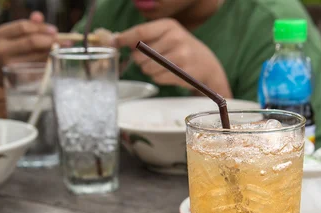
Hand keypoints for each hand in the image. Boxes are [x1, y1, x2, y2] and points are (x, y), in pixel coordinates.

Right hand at [0, 12, 65, 85]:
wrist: (0, 73)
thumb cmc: (12, 50)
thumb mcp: (16, 35)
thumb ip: (29, 25)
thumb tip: (39, 16)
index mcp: (1, 35)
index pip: (23, 27)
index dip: (41, 28)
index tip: (55, 30)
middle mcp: (2, 50)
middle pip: (31, 42)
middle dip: (51, 40)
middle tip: (66, 41)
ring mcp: (9, 66)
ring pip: (37, 56)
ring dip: (53, 52)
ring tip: (63, 50)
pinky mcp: (18, 79)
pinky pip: (39, 69)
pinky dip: (49, 63)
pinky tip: (55, 60)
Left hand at [115, 19, 231, 97]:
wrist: (207, 65)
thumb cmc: (181, 49)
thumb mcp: (167, 36)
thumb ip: (145, 37)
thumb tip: (115, 40)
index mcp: (169, 25)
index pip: (140, 31)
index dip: (124, 38)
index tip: (113, 42)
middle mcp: (175, 38)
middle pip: (140, 54)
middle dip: (140, 60)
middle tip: (151, 60)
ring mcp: (180, 55)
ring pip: (147, 68)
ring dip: (149, 70)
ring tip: (162, 67)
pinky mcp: (182, 72)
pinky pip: (157, 78)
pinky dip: (158, 78)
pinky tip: (169, 74)